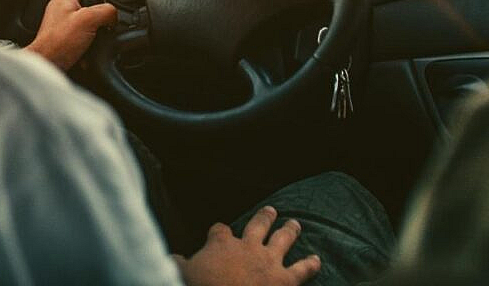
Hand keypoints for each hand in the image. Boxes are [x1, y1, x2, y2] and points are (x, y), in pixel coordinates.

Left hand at [27, 0, 116, 70]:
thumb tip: (113, 15)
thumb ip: (106, 11)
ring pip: (82, 11)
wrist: (46, 63)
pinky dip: (90, 33)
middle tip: (108, 1)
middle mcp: (60, 4)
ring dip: (95, 18)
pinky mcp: (63, 33)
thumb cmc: (58, 42)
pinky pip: (80, 28)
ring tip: (104, 24)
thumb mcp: (89, 20)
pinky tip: (95, 41)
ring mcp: (60, 19)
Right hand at [174, 206, 320, 285]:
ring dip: (289, 231)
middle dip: (264, 218)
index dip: (220, 231)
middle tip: (271, 210)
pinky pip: (301, 270)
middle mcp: (248, 246)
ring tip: (295, 223)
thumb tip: (171, 257)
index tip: (219, 231)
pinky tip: (317, 260)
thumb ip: (178, 264)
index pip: (220, 230)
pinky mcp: (285, 279)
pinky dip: (310, 265)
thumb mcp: (182, 273)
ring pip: (282, 239)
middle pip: (257, 226)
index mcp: (221, 243)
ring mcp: (269, 261)